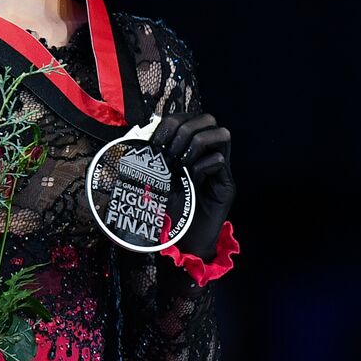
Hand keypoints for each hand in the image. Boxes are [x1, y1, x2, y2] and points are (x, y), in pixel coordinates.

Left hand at [150, 111, 235, 260]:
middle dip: (185, 130)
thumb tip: (134, 134)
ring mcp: (219, 170)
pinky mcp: (226, 186)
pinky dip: (202, 167)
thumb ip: (149, 159)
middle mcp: (206, 155)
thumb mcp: (151, 180)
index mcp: (188, 149)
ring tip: (180, 164)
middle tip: (169, 154)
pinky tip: (189, 180)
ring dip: (197, 143)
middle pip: (207, 119)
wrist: (181, 243)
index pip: (186, 118)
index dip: (170, 123)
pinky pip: (220, 162)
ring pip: (221, 134)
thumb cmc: (165, 212)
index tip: (154, 143)